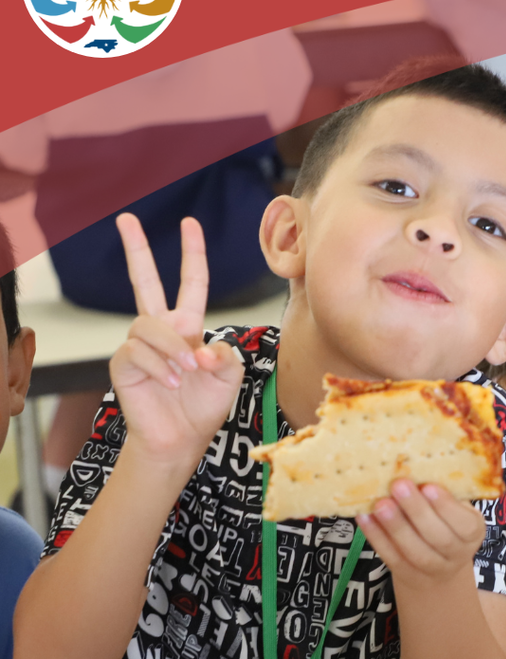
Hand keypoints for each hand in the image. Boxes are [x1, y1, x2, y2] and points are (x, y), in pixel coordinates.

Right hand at [109, 214, 243, 465]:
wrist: (181, 439)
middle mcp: (162, 331)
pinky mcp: (123, 364)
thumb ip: (226, 356)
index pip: (191, 283)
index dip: (192, 254)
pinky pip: (136, 351)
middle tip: (126, 219)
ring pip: (148, 326)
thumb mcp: (229, 378)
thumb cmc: (204, 407)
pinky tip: (169, 382)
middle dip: (136, 250)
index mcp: (189, 327)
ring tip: (185, 373)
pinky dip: (157, 365)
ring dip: (171, 348)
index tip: (190, 224)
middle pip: (145, 282)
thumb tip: (201, 347)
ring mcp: (140, 346)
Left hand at [355, 480, 485, 589]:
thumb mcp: (456, 506)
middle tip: (398, 485)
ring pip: (414, 552)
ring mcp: (433, 569)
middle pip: (438, 538)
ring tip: (379, 503)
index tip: (428, 486)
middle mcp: (457, 553)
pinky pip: (391, 558)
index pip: (464, 524)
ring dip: (395, 526)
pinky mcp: (408, 575)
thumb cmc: (446, 521)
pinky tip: (365, 517)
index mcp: (473, 531)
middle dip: (416, 511)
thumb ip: (444, 488)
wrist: (440, 566)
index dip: (446, 507)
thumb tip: (418, 458)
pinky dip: (377, 537)